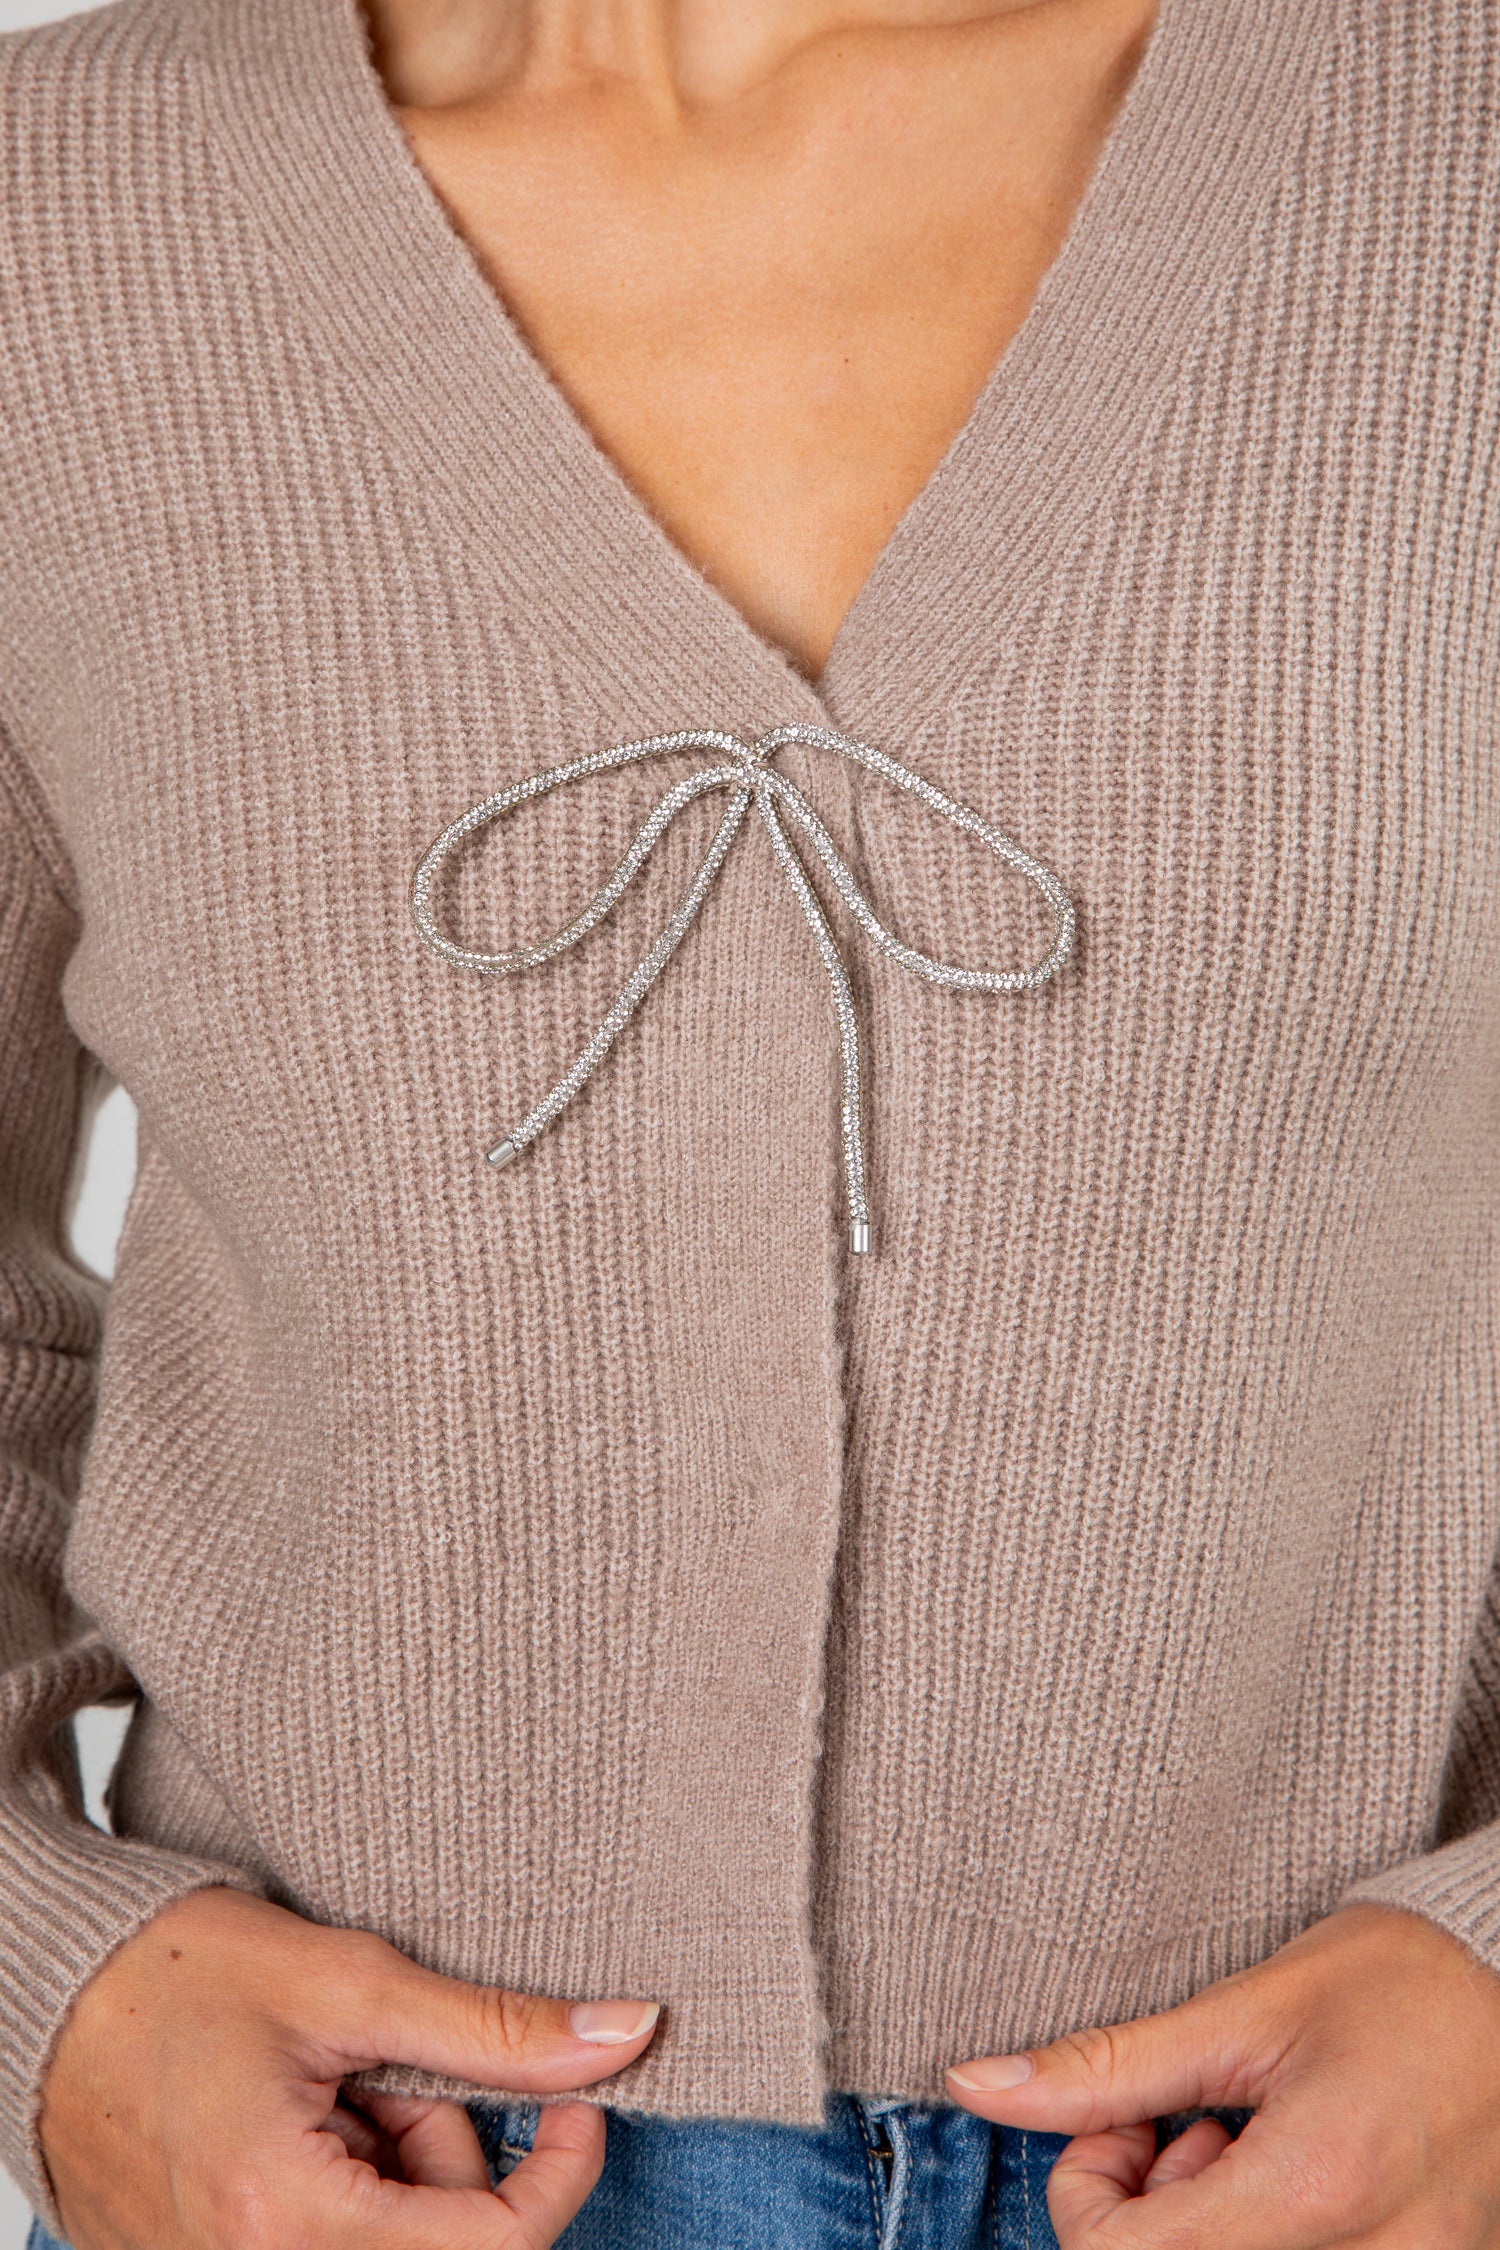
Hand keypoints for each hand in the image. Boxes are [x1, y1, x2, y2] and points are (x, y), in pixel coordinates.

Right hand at [39, 1884, 661, 2249]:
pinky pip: (333, 2241)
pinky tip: (304, 2117)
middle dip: (449, 2150)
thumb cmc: (178, 1970)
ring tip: (331, 2080)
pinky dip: (350, 2181)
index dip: (562, 2171)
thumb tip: (627, 2035)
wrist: (49, 1988)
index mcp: (286, 2220)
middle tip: (389, 2065)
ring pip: (392, 2242)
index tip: (577, 2097)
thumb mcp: (350, 1980)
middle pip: (441, 2244)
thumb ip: (494, 2028)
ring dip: (397, 2161)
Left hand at [943, 1902, 1499, 2246]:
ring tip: (1242, 2143)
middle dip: (1148, 2216)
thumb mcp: (1244, 2010)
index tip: (1121, 2124)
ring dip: (1208, 2231)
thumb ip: (1108, 2068)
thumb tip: (973, 2087)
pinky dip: (1267, 2238)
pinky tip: (1289, 2175)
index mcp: (1315, 2188)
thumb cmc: (1394, 1976)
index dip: (1086, 2196)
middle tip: (1183, 2127)